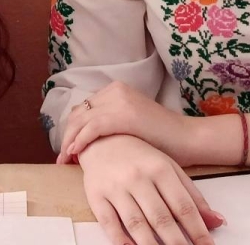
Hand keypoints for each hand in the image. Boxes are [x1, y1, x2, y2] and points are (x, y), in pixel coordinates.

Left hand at [57, 81, 196, 164]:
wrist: (187, 139)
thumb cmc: (162, 139)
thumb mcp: (131, 125)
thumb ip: (111, 124)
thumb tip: (87, 137)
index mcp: (116, 90)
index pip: (84, 109)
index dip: (72, 129)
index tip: (68, 149)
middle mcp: (115, 90)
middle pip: (79, 113)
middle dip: (67, 135)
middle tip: (62, 157)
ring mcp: (120, 100)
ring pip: (81, 120)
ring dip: (70, 140)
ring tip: (65, 160)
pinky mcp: (123, 114)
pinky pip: (92, 127)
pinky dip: (80, 140)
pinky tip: (76, 153)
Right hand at [78, 135, 225, 244]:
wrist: (103, 139)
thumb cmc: (139, 156)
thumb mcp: (170, 168)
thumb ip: (192, 196)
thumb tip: (216, 222)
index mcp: (160, 169)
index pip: (183, 206)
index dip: (197, 230)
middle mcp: (138, 178)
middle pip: (160, 217)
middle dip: (176, 242)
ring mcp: (116, 187)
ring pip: (136, 223)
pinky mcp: (97, 196)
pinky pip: (109, 222)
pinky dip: (120, 239)